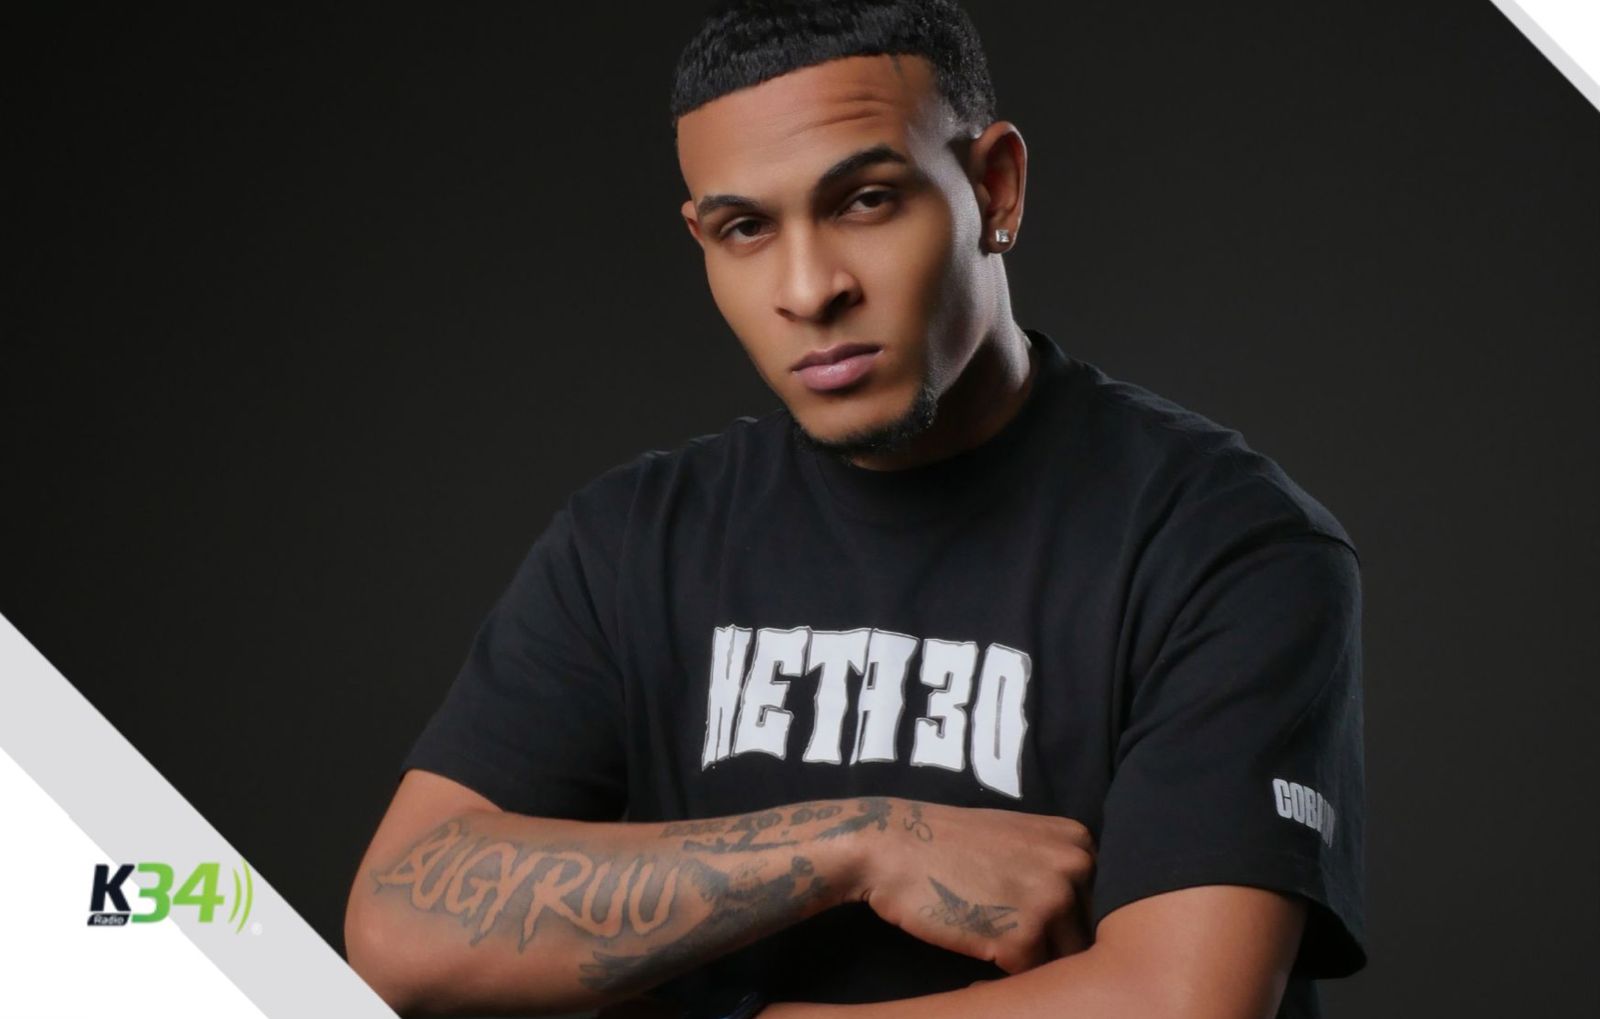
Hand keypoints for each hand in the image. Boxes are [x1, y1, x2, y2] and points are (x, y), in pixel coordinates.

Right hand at [847, 799, 1094, 973]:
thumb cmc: (950, 847)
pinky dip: (1006, 977)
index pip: (1099, 902)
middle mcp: (1077, 866)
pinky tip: (980, 960)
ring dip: (1035, 966)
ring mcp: (1053, 902)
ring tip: (999, 953)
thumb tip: (1091, 924)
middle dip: (1056, 947)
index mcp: (1079, 840)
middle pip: (1088, 935)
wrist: (892, 845)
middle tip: (1013, 942)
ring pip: (1066, 962)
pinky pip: (1031, 978)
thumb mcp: (1020, 839)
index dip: (1069, 921)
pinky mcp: (1023, 939)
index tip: (1037, 924)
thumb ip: (1060, 869)